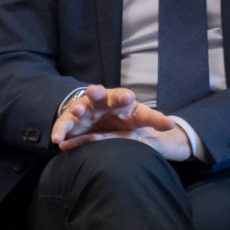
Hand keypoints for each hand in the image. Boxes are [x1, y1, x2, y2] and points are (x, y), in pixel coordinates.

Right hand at [52, 85, 190, 161]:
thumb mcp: (139, 117)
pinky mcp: (71, 122)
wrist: (102, 117)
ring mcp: (84, 110)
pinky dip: (60, 131)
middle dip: (97, 92)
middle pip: (98, 95)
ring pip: (79, 108)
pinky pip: (64, 126)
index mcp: (119, 99)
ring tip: (77, 112)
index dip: (125, 97)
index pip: (123, 96)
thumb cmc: (124, 114)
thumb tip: (172, 126)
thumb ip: (154, 120)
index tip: (129, 98)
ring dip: (77, 109)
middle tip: (94, 90)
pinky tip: (57, 140)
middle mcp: (100, 101)